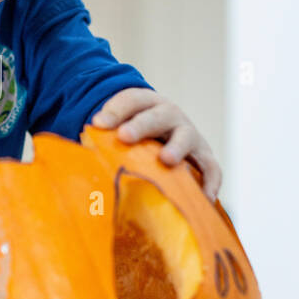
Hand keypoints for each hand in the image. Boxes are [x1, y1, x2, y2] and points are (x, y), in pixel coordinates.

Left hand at [91, 88, 221, 201]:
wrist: (163, 127)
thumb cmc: (135, 131)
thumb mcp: (120, 123)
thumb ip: (105, 132)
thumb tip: (87, 149)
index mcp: (146, 104)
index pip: (130, 101)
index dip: (115, 111)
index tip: (98, 123)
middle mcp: (170, 115)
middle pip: (157, 116)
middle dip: (141, 126)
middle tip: (124, 136)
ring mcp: (189, 134)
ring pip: (186, 138)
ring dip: (177, 148)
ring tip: (166, 160)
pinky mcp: (203, 155)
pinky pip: (211, 167)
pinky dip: (210, 181)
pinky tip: (202, 197)